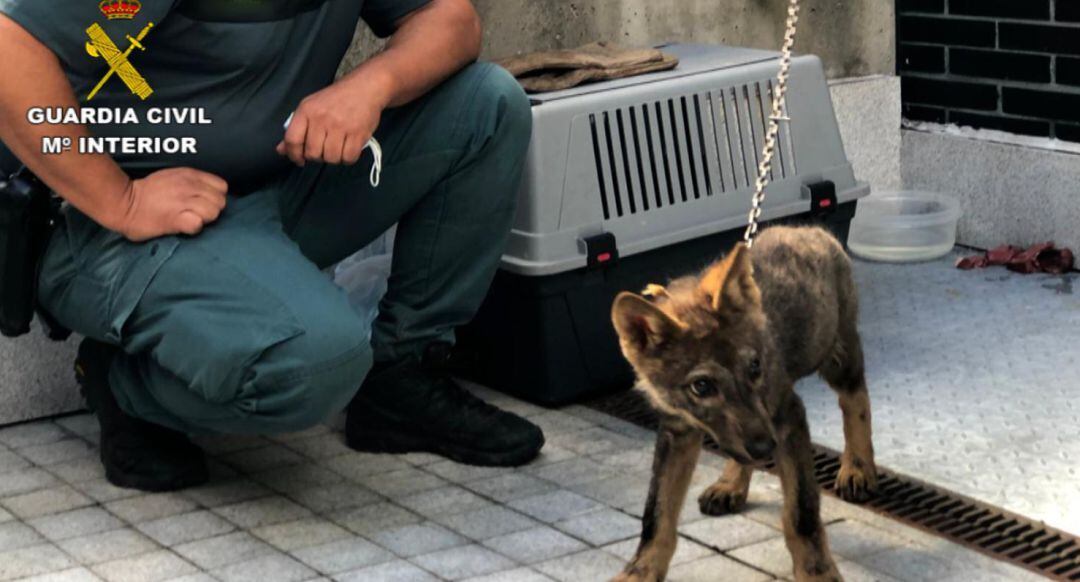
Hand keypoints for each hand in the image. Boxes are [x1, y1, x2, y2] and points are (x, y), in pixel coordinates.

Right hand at [110, 168, 227, 240]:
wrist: (123, 202)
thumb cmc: (147, 193)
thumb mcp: (173, 177)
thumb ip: (192, 182)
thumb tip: (208, 194)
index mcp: (190, 175)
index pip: (222, 186)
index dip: (216, 197)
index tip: (204, 204)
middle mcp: (189, 186)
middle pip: (220, 202)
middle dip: (212, 211)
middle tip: (196, 214)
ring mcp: (182, 201)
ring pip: (213, 213)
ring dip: (204, 220)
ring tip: (189, 220)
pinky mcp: (175, 218)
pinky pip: (198, 225)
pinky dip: (194, 228)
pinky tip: (184, 227)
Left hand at [276, 75, 391, 166]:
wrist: (365, 88)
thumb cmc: (336, 99)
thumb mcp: (311, 108)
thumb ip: (296, 129)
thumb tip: (281, 150)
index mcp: (306, 110)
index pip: (292, 139)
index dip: (294, 155)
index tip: (299, 160)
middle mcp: (322, 118)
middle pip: (313, 153)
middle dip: (318, 156)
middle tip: (324, 149)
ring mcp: (341, 126)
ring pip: (331, 158)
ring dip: (334, 158)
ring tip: (338, 147)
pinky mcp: (358, 133)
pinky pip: (349, 158)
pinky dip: (348, 158)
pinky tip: (349, 148)